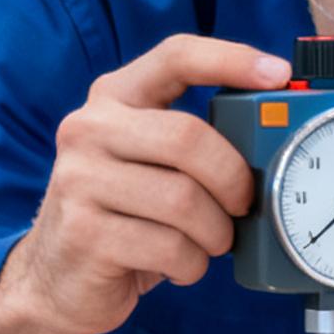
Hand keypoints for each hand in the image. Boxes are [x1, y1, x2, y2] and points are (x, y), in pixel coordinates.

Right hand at [0, 36, 287, 333]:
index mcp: (113, 97)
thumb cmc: (124, 215)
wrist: (56, 278)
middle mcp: (89, 129)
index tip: (277, 75)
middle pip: (189, 139)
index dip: (231, 59)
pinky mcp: (85, 233)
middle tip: (242, 205)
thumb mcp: (149, 163)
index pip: (176, 56)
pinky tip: (180, 264)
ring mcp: (80, 180)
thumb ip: (192, 142)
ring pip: (184, 200)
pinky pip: (169, 246)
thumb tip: (271, 139)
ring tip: (210, 242)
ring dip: (215, 232)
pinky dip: (192, 264)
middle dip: (233, 179)